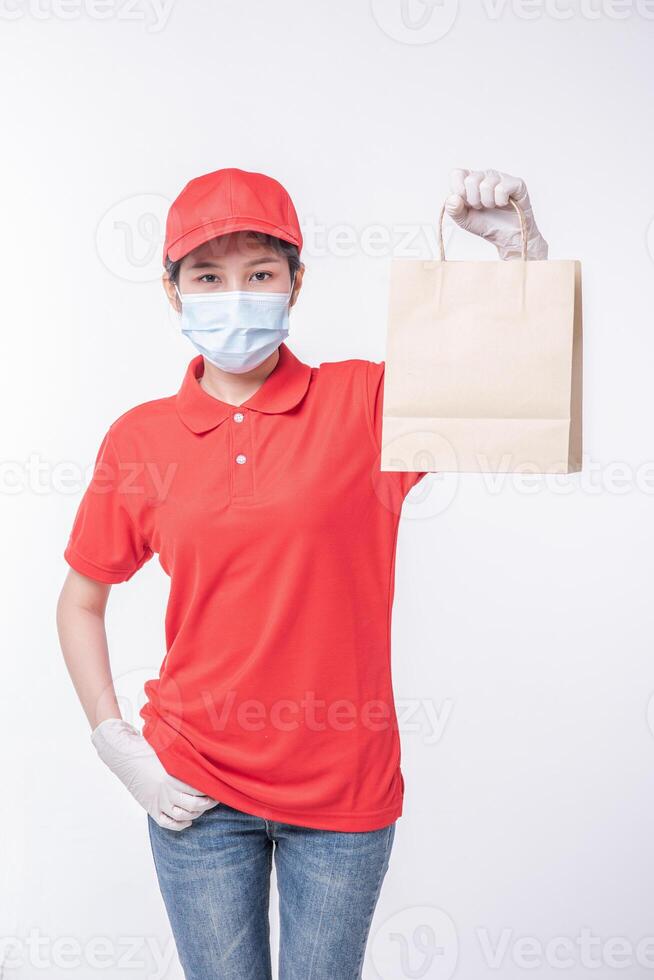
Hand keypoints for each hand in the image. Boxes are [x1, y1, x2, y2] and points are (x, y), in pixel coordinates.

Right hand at [91, 718, 218, 830]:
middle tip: (215, 798)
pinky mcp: (151, 808)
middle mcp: (166, 791)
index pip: (198, 787)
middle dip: (208, 803)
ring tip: (203, 807)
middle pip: (194, 805)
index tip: (218, 785)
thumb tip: (203, 749)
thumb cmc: (147, 748)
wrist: (123, 756)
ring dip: (196, 813)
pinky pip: (167, 823)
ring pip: (183, 815)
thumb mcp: (168, 750)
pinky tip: (189, 820)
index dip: (211, 789)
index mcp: (172, 775)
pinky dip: (180, 825)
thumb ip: (183, 755)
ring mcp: (158, 801)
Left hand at [445, 169, 547, 259]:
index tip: (465, 203)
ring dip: (488, 203)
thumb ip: (454, 210)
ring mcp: (500, 177)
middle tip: (480, 207)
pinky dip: (500, 202)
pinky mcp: (515, 183)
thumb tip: (452, 198)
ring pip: (486, 185)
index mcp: (470, 181)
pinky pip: (502, 189)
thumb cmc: (486, 224)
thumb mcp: (464, 220)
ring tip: (492, 207)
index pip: (457, 174)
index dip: (458, 190)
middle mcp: (484, 176)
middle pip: (471, 180)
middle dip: (474, 201)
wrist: (506, 236)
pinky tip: (503, 204)